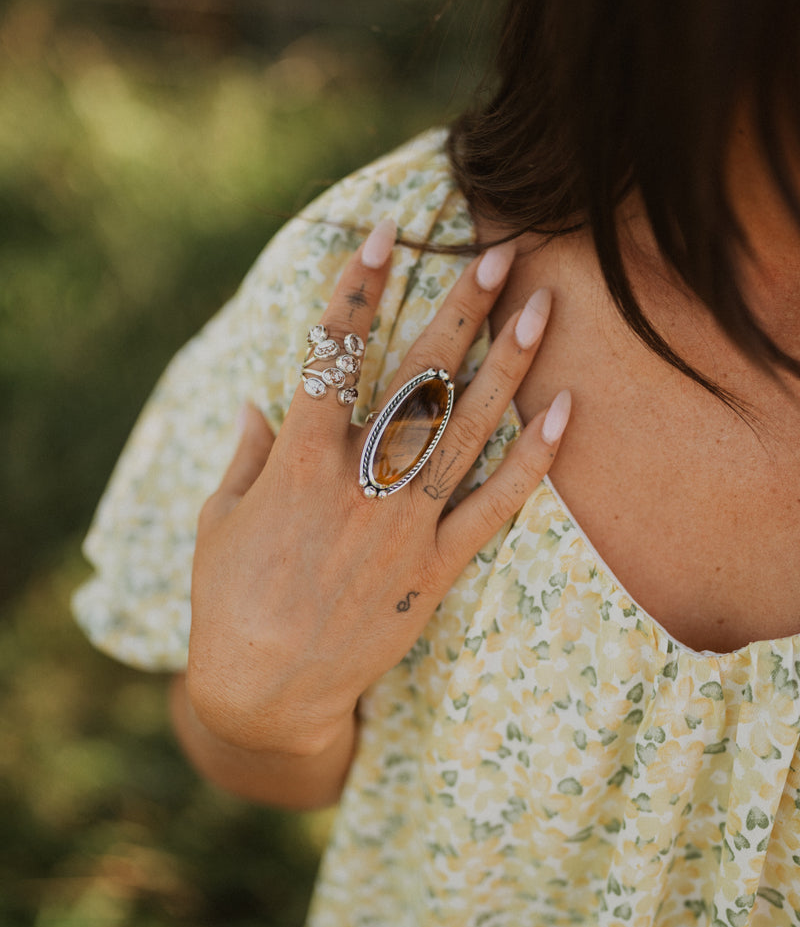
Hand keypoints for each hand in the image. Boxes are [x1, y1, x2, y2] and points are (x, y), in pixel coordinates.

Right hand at [187, 222, 570, 758]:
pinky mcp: (436, 570)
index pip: (330, 353)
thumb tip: (262, 405)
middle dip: (459, 310)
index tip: (389, 234)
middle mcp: (357, 484)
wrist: (266, 693)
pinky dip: (534, 462)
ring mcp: (404, 526)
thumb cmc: (228, 600)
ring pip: (467, 431)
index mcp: (296, 463)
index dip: (358, 287)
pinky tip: (567, 412)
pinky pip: (495, 507)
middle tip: (498, 254)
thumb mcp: (219, 519)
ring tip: (542, 308)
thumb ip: (246, 456)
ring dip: (508, 366)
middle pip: (418, 380)